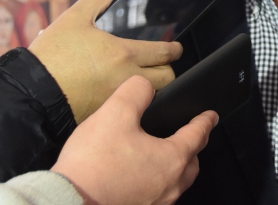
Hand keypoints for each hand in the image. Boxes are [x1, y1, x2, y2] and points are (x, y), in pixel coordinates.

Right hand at [29, 0, 182, 122]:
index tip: (176, 48)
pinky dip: (132, 104)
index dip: (175, 49)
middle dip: (169, 71)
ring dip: (154, 88)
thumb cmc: (52, 55)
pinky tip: (123, 96)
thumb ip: (96, 1)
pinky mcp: (105, 115)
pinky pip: (130, 110)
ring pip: (152, 97)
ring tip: (144, 79)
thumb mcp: (72, 19)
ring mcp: (117, 100)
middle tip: (162, 65)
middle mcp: (126, 79)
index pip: (165, 53)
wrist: (29, 92)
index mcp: (124, 54)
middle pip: (167, 79)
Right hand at [52, 75, 216, 204]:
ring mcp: (154, 204)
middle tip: (189, 137)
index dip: (205, 121)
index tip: (211, 116)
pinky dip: (154, 185)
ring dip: (174, 169)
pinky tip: (137, 179)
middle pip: (191, 165)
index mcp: (171, 159)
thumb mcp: (115, 113)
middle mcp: (168, 186)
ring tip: (160, 158)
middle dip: (193, 148)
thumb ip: (136, 91)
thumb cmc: (91, 167)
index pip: (197, 135)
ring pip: (175, 184)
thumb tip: (144, 86)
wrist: (66, 204)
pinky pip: (156, 198)